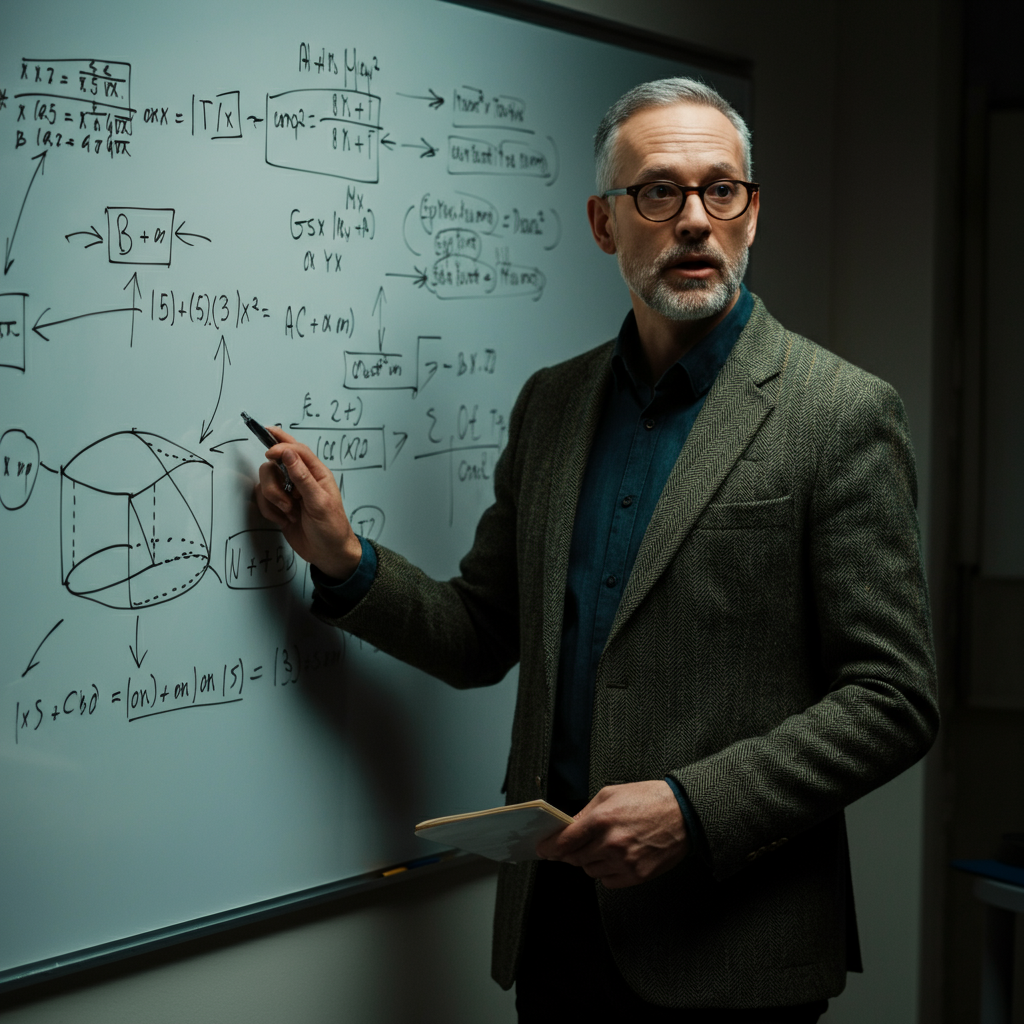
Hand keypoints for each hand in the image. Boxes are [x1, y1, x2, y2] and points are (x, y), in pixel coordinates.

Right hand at [252, 426, 362, 579]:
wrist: (328, 554)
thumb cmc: (331, 528)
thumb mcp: (319, 503)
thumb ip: (303, 477)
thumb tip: (288, 452)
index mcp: (316, 473)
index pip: (295, 450)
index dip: (280, 446)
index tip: (269, 453)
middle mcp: (301, 480)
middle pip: (274, 465)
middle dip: (274, 484)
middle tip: (288, 500)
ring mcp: (288, 493)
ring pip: (265, 483)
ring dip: (273, 500)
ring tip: (290, 513)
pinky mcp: (279, 506)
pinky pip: (263, 499)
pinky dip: (270, 511)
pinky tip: (285, 520)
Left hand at [535, 780, 688, 887]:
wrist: (683, 813)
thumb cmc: (647, 799)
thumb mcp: (611, 794)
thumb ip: (585, 813)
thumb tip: (567, 828)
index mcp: (602, 820)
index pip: (565, 841)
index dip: (550, 847)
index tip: (543, 849)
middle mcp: (611, 843)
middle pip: (575, 859)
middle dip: (571, 853)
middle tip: (575, 845)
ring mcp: (624, 862)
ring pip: (590, 871)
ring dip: (590, 861)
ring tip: (605, 846)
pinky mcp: (637, 876)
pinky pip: (608, 881)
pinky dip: (606, 872)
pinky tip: (616, 857)